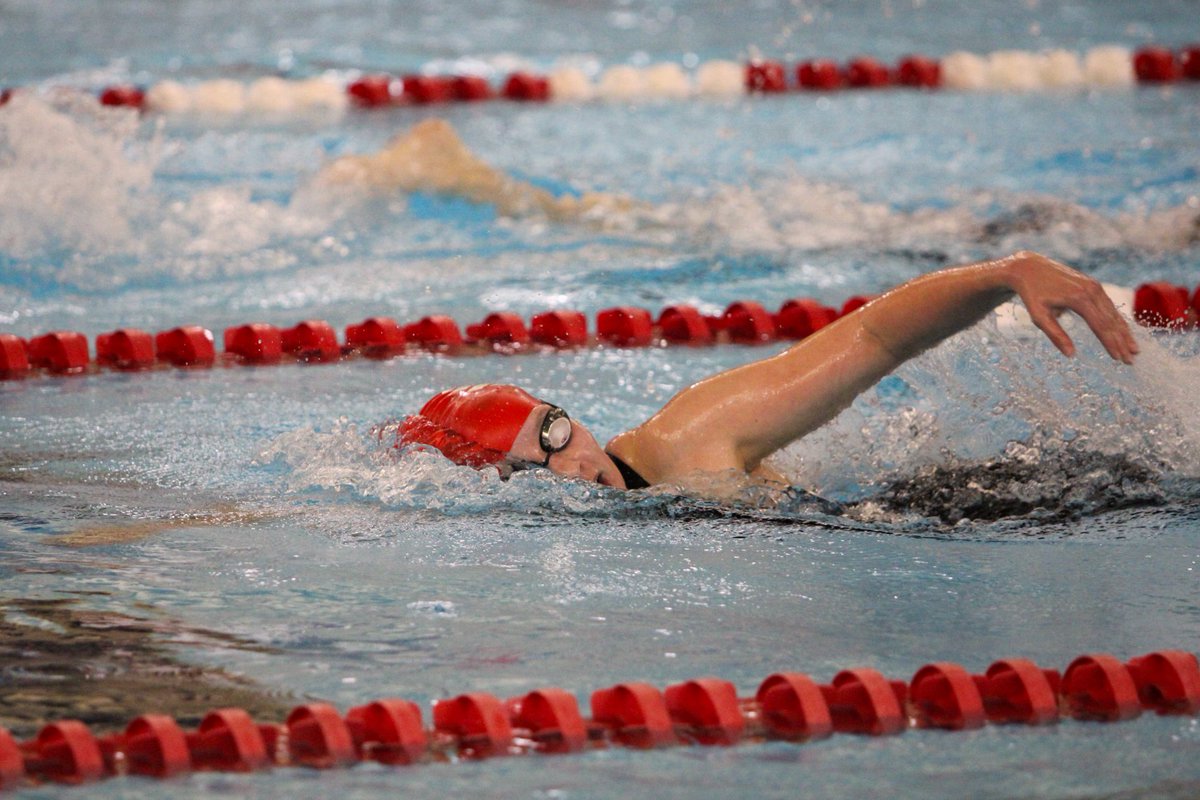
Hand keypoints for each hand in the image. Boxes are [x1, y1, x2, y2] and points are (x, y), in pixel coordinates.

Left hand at [1002, 251, 1138, 363]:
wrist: (1030, 267)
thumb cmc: (1032, 294)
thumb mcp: (1039, 316)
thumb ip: (1055, 335)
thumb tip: (1071, 355)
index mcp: (1079, 298)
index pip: (1100, 325)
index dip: (1110, 343)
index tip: (1119, 359)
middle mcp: (1091, 290)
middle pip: (1111, 321)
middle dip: (1122, 341)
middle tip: (1131, 360)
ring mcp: (1094, 286)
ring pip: (1113, 313)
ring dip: (1124, 332)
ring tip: (1134, 350)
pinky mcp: (1094, 285)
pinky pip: (1109, 306)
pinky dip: (1117, 321)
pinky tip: (1124, 332)